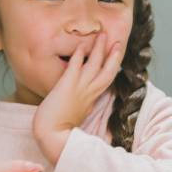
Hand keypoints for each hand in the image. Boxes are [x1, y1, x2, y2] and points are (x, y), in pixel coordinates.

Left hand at [33, 32, 122, 164]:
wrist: (52, 136)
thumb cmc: (61, 129)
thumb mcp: (77, 114)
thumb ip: (83, 105)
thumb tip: (86, 101)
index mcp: (92, 100)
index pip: (106, 80)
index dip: (112, 67)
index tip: (115, 57)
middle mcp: (89, 92)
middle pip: (108, 71)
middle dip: (114, 55)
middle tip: (118, 42)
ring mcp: (79, 88)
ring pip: (95, 65)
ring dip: (99, 49)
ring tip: (101, 35)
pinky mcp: (67, 85)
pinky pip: (75, 66)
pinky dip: (79, 55)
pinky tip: (80, 45)